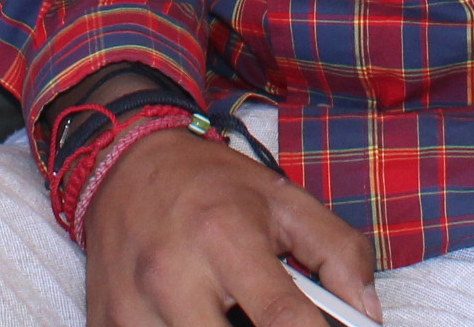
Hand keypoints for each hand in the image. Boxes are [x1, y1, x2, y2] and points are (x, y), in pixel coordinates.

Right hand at [81, 126, 379, 326]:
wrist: (124, 162)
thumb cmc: (212, 186)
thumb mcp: (286, 201)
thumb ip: (339, 255)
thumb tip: (368, 318)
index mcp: (226, 237)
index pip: (282, 317)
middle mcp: (172, 274)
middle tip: (274, 325)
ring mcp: (132, 306)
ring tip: (233, 313)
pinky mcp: (105, 323)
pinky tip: (199, 318)